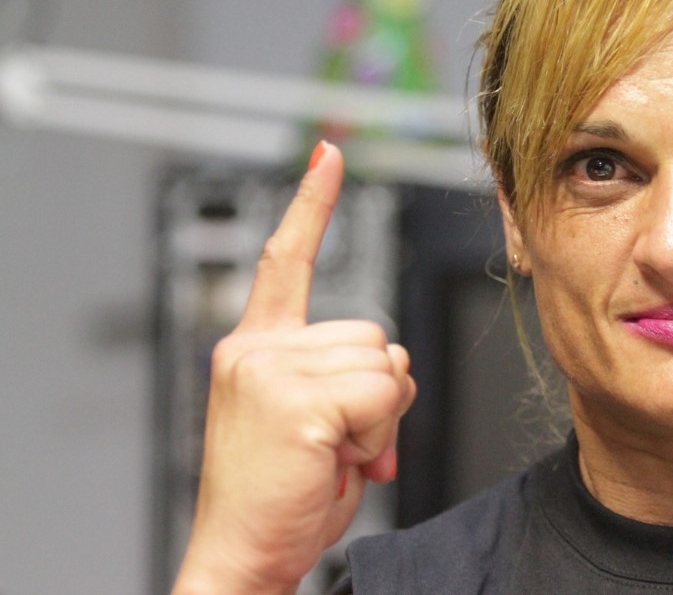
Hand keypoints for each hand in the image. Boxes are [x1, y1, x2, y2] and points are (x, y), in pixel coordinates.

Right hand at [172, 142, 416, 594]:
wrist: (244, 554)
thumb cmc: (281, 495)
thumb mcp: (314, 421)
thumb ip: (343, 378)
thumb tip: (391, 372)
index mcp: (256, 346)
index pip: (284, 260)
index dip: (312, 204)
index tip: (329, 154)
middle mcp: (255, 349)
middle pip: (375, 334)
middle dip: (380, 392)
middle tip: (340, 440)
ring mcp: (269, 371)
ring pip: (386, 364)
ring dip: (380, 417)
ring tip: (332, 452)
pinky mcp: (292, 401)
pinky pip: (382, 395)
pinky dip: (377, 433)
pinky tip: (334, 458)